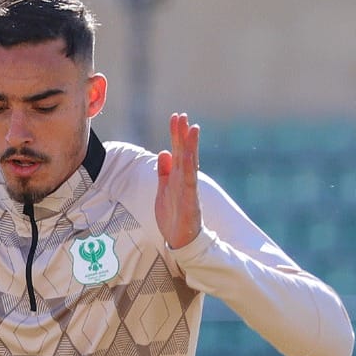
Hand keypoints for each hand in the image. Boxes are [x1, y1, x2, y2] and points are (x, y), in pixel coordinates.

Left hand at [154, 113, 201, 249]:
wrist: (179, 240)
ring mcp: (189, 189)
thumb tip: (163, 152)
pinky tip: (187, 156)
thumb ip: (164, 172)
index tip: (175, 117)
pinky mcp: (190, 201)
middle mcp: (185, 180)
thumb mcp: (164, 190)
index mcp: (178, 177)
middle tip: (181, 116)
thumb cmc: (173, 215)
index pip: (177, 151)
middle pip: (184, 153)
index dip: (176, 134)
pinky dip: (189, 168)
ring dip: (190, 146)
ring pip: (190, 164)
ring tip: (191, 128)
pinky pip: (190, 182)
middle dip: (182, 134)